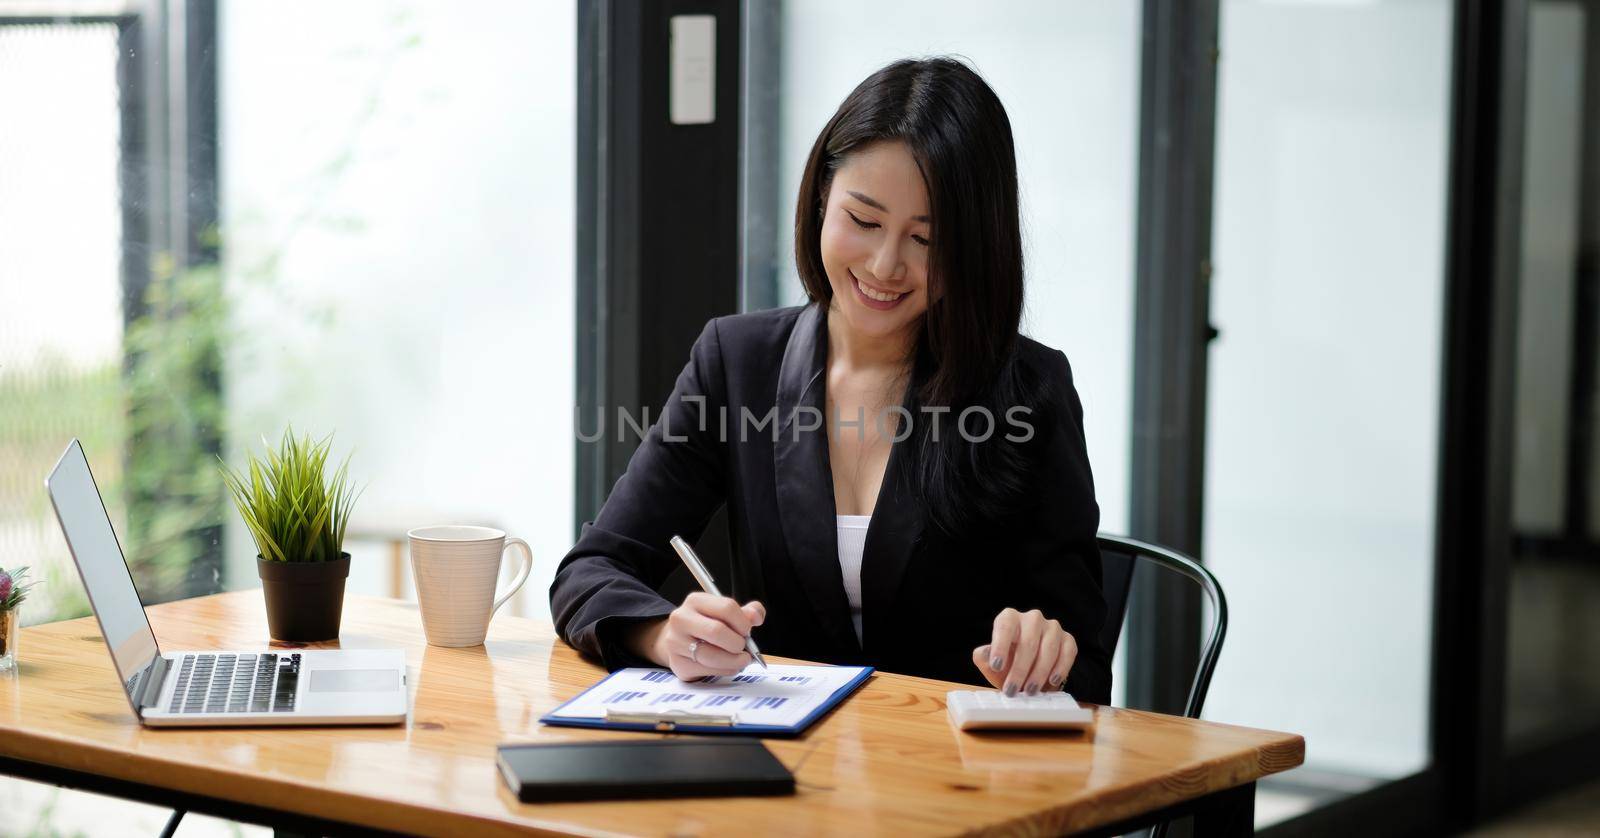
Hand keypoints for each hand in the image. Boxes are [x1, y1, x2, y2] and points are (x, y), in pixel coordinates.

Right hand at [629, 592, 765, 679]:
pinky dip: (725, 670)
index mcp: (695, 601)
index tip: (747, 631)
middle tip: (744, 648)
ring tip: (742, 660)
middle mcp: (681, 619)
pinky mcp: (678, 663)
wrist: (681, 642)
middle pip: (717, 631)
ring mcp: (676, 642)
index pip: (726, 608)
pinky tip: (729, 666)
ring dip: (734, 661)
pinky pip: (707, 670)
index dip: (743, 622)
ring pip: (711, 655)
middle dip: (737, 643)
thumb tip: (756, 617)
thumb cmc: (708, 626)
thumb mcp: (725, 613)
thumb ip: (746, 612)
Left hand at [972, 607, 1076, 696]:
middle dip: (1020, 669)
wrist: (1028, 672)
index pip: (1005, 626)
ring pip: (1049, 648)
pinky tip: (1052, 681)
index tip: (996, 666)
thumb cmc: (1007, 664)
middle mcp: (1032, 618)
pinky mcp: (1068, 639)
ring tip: (1030, 690)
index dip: (1000, 645)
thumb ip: (983, 656)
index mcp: (1010, 618)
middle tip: (1012, 689)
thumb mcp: (990, 662)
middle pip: (1028, 642)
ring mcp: (1052, 627)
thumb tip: (986, 654)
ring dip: (1039, 672)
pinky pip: (1067, 652)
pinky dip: (1061, 668)